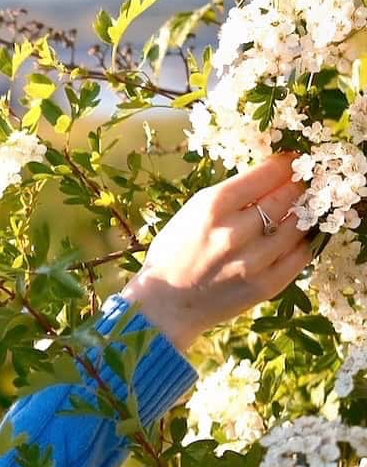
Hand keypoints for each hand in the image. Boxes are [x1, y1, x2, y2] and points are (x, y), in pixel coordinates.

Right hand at [120, 152, 314, 353]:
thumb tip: (268, 180)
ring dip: (303, 213)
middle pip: (286, 196)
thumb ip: (228, 198)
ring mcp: (253, 261)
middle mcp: (234, 232)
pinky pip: (300, 255)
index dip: (285, 164)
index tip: (291, 162)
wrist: (163, 304)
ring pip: (298, 224)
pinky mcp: (266, 285)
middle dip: (297, 185)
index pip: (266, 174)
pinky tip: (293, 238)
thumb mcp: (190, 214)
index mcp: (211, 208)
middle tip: (301, 183)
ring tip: (300, 209)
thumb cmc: (173, 255)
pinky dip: (301, 242)